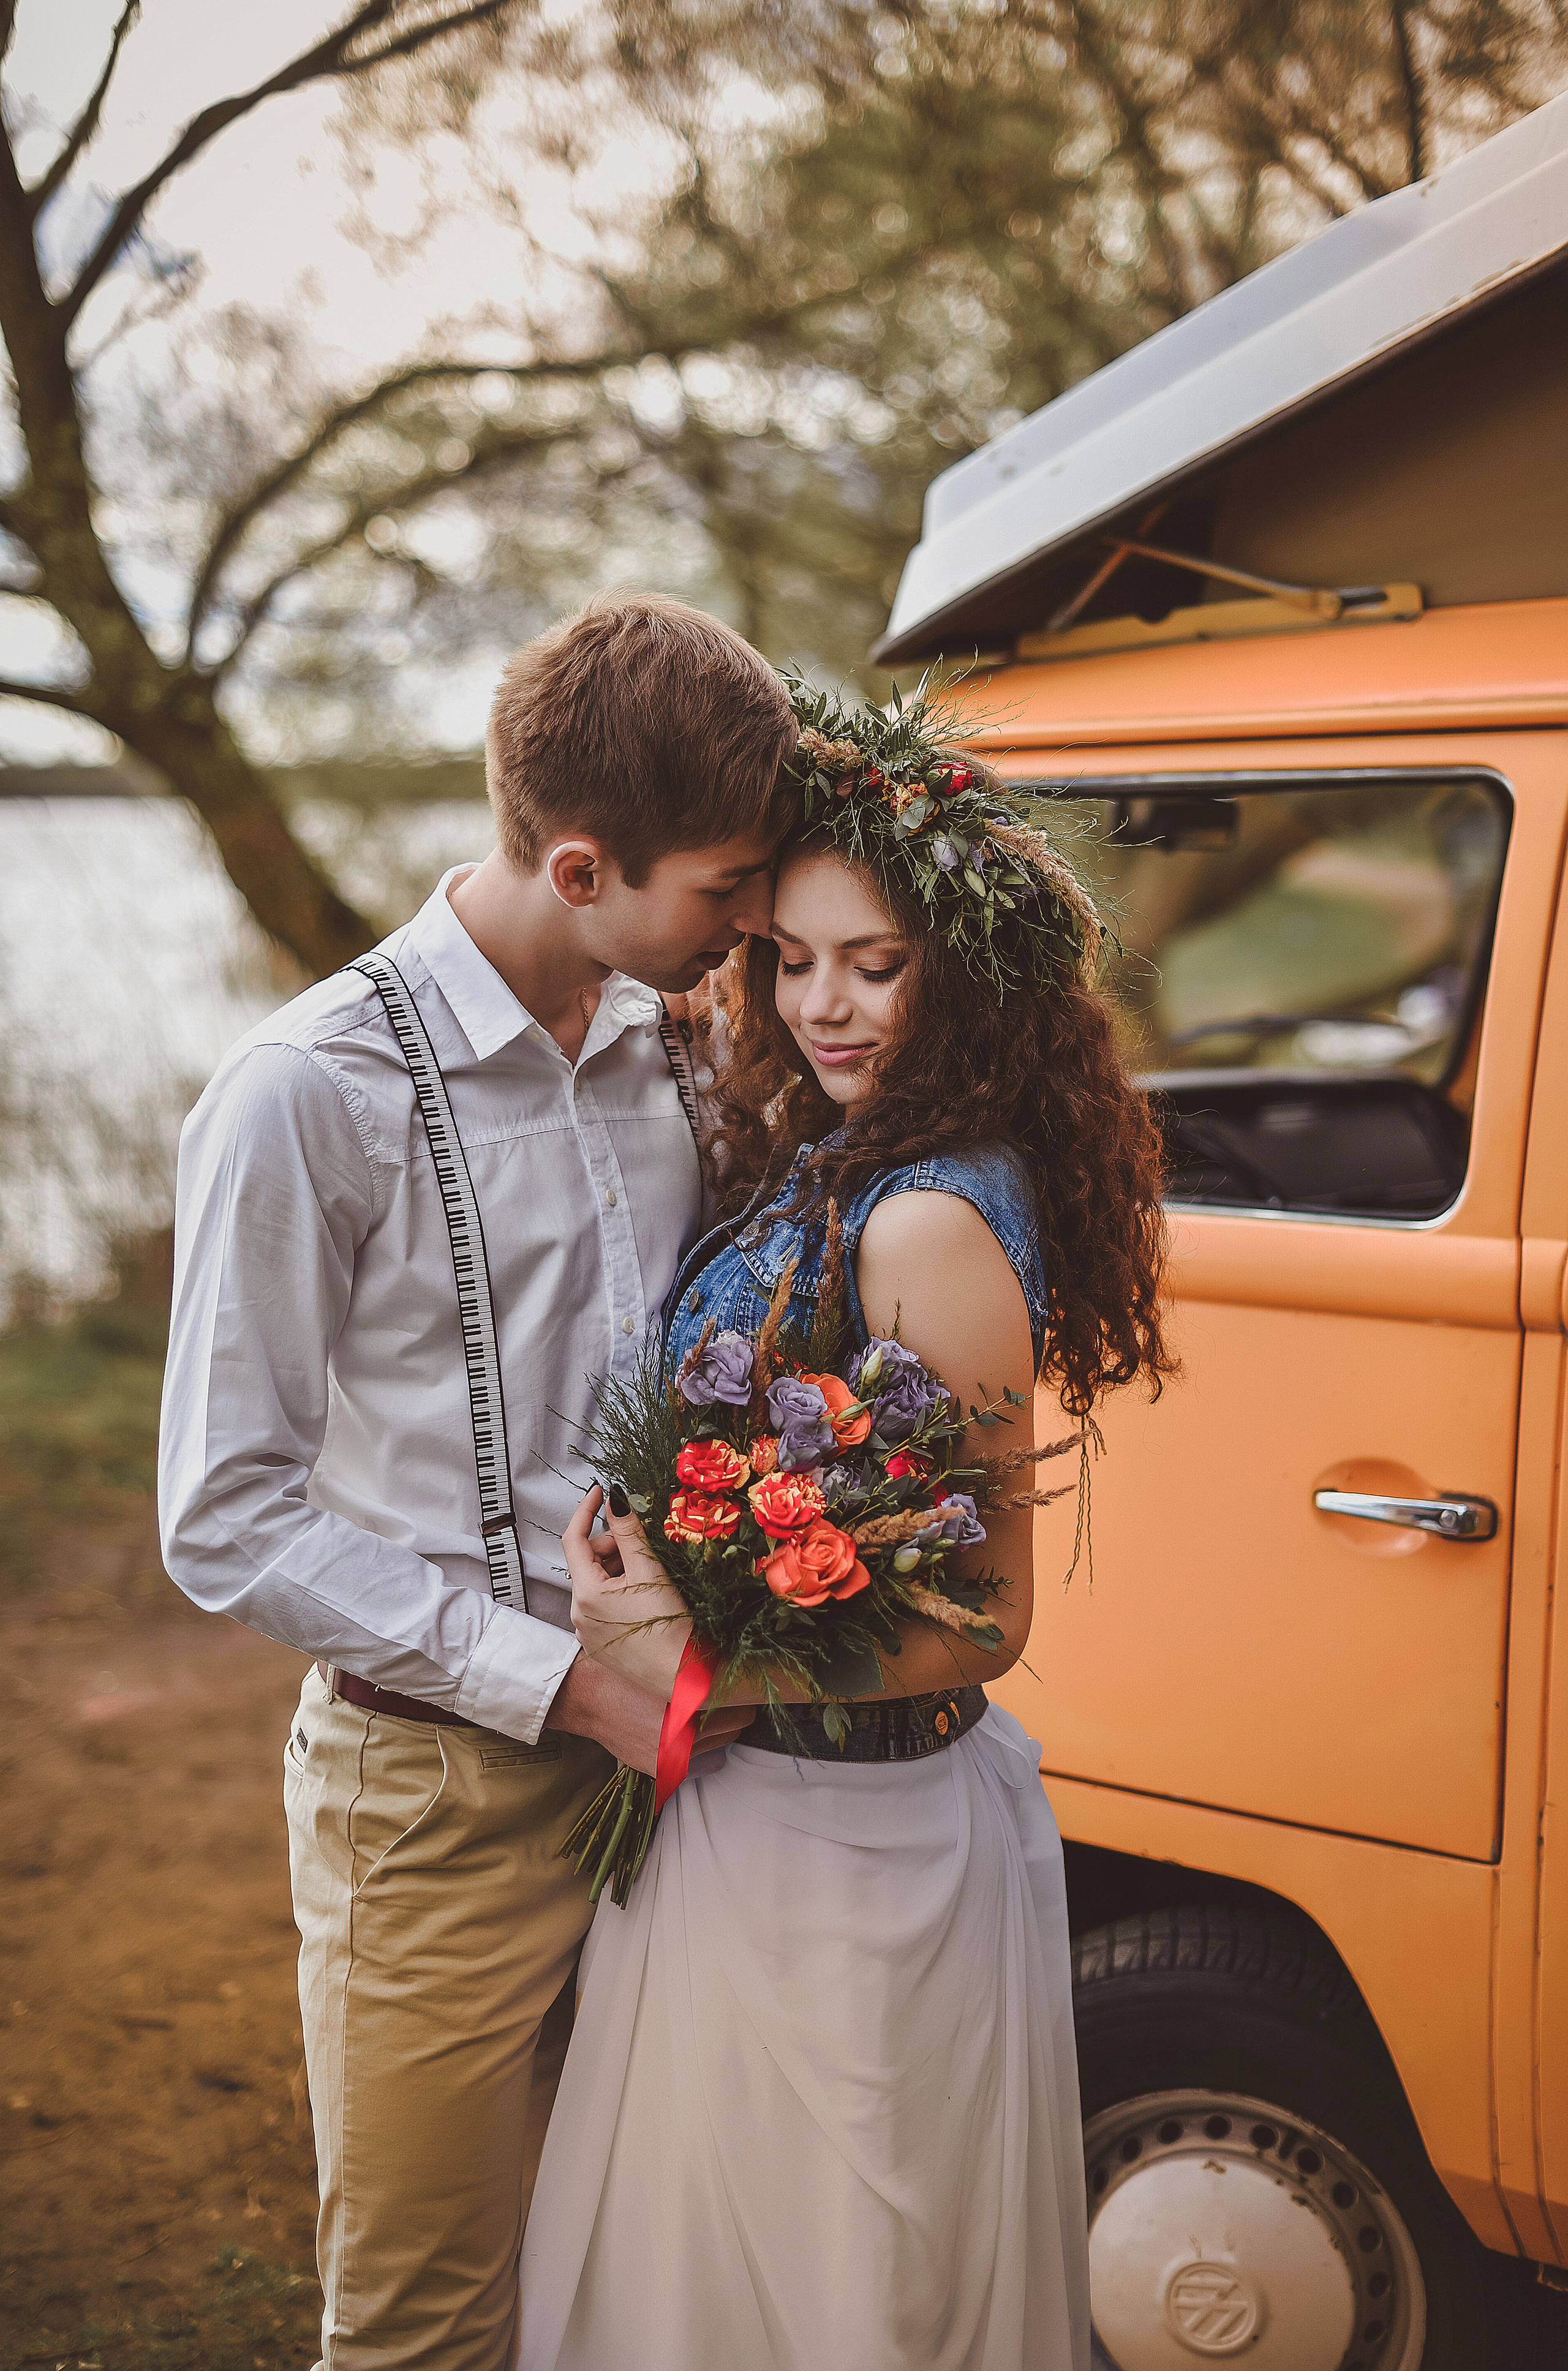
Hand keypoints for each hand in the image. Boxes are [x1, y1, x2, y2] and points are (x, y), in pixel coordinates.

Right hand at [544, 1654, 753, 1776]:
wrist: (584, 1696)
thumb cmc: (621, 1674)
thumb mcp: (666, 1664)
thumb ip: (703, 1673)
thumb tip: (736, 1670)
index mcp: (684, 1715)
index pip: (739, 1710)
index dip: (741, 1693)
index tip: (740, 1683)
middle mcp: (678, 1745)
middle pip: (733, 1729)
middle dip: (732, 1710)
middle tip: (725, 1692)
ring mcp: (668, 1760)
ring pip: (719, 1746)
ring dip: (717, 1729)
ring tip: (705, 1708)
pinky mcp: (659, 1769)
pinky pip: (697, 1762)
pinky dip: (699, 1747)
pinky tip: (688, 1727)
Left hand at [563, 1484, 693, 1701]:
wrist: (685, 1676)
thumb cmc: (670, 1625)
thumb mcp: (649, 1569)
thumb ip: (628, 1530)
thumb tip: (614, 1498)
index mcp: (585, 1595)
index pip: (574, 1539)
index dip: (586, 1510)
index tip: (599, 1492)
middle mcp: (578, 1616)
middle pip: (589, 1563)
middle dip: (613, 1546)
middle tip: (643, 1544)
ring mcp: (588, 1634)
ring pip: (597, 1585)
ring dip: (619, 1570)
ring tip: (650, 1574)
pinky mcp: (601, 1646)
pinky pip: (603, 1607)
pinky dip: (620, 1592)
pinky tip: (646, 1596)